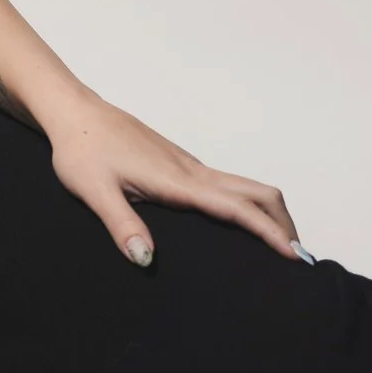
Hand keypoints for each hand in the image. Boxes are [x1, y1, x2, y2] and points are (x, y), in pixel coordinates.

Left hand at [44, 98, 304, 265]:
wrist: (73, 113)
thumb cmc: (81, 150)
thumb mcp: (94, 191)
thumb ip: (121, 224)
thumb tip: (146, 259)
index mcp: (177, 181)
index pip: (237, 208)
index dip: (269, 232)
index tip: (293, 255)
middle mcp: (191, 170)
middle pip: (257, 192)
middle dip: (284, 223)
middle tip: (298, 258)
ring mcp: (188, 165)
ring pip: (245, 185)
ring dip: (269, 212)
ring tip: (279, 246)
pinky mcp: (179, 163)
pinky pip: (228, 184)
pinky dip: (249, 204)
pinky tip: (239, 224)